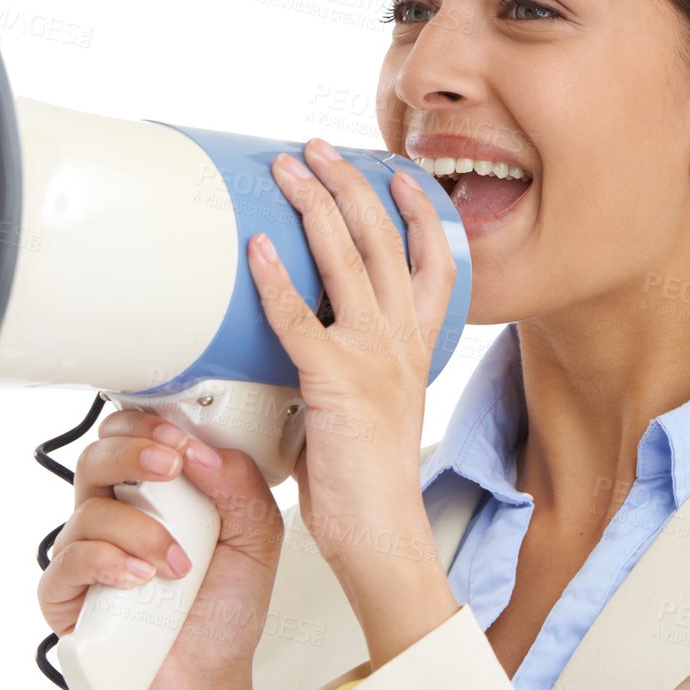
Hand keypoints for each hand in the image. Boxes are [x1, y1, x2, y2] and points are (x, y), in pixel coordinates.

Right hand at [37, 408, 283, 689]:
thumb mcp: (256, 540)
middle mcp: (116, 512)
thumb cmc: (222, 609)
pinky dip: (107, 562)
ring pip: (89, 507)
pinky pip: (69, 560)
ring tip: (176, 564)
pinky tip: (139, 579)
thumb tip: (206, 451)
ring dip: (140, 529)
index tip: (184, 442)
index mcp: (156, 491)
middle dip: (134, 452)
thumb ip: (241, 487)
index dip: (151, 426)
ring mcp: (87, 550)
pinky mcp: (66, 593)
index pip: (133, 433)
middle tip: (171, 469)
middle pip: (98, 455)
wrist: (206, 678)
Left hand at [247, 137, 459, 573]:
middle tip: (319, 150)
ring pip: (347, 258)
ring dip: (316, 204)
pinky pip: (300, 316)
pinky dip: (275, 277)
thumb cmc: (369, 486)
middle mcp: (401, 343)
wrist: (382, 539)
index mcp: (415, 349)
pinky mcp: (334, 381)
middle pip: (385, 239)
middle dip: (351, 184)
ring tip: (289, 168)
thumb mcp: (374, 411)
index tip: (401, 173)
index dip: (419, 211)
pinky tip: (256, 247)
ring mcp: (372, 358)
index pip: (433, 262)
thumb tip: (311, 340)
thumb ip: (350, 368)